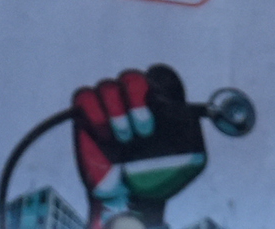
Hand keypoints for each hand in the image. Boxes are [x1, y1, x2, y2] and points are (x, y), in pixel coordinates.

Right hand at [71, 66, 211, 220]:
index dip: (159, 86)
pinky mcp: (87, 116)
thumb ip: (191, 129)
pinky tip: (105, 136)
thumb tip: (183, 107)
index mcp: (162, 104)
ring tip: (124, 140)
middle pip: (132, 77)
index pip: (161, 75)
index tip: (162, 109)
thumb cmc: (164, 177)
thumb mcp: (191, 158)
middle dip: (136, 102)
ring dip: (116, 113)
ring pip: (107, 85)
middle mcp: (135, 101)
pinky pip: (84, 96)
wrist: (134, 200)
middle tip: (144, 131)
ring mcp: (110, 107)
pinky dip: (95, 113)